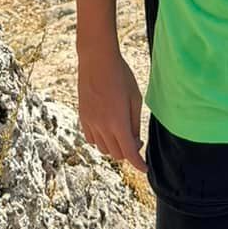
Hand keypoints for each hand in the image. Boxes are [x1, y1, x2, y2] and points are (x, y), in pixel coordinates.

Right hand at [78, 47, 144, 169]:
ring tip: (122, 133)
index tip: (145, 168)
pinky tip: (107, 129)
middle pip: (116, 154)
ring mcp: (90, 122)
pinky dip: (101, 141)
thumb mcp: (135, 98)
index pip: (130, 153)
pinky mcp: (82, 117)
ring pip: (103, 149)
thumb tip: (135, 141)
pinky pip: (91, 139)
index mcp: (118, 122)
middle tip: (136, 140)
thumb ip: (134, 123)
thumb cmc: (121, 76)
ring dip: (114, 147)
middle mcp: (102, 126)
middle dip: (129, 152)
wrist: (97, 60)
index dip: (139, 164)